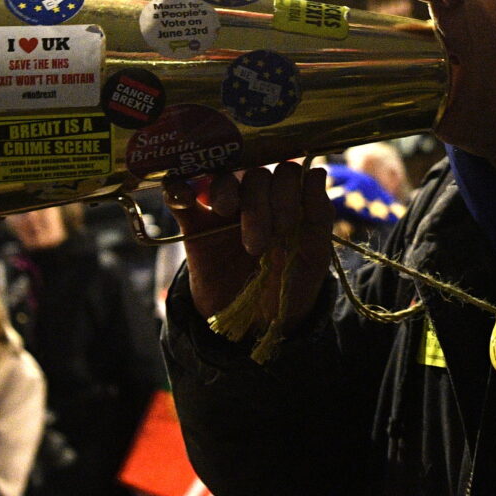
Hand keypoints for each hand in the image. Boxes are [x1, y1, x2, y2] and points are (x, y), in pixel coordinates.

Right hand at [163, 163, 333, 334]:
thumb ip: (318, 216)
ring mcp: (224, 210)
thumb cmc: (290, 284)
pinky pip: (179, 197)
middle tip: (260, 244)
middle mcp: (257, 199)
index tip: (287, 226)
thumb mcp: (313, 256)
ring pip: (222, 178)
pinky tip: (185, 198)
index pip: (286, 171)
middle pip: (255, 175)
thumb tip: (317, 172)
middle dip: (260, 205)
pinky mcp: (194, 226)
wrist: (257, 323)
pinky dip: (177, 190)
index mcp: (287, 201)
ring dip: (226, 191)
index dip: (287, 191)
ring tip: (227, 213)